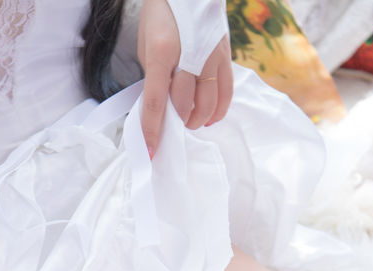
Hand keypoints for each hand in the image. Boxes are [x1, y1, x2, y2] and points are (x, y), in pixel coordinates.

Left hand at [138, 0, 232, 157]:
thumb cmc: (161, 16)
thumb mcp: (147, 45)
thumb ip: (154, 77)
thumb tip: (160, 106)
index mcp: (163, 53)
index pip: (155, 102)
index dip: (152, 130)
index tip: (151, 151)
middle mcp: (190, 57)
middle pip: (183, 106)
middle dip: (174, 125)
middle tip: (169, 132)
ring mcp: (211, 57)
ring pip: (208, 105)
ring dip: (196, 121)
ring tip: (188, 123)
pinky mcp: (226, 56)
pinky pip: (226, 93)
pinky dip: (218, 111)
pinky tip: (209, 118)